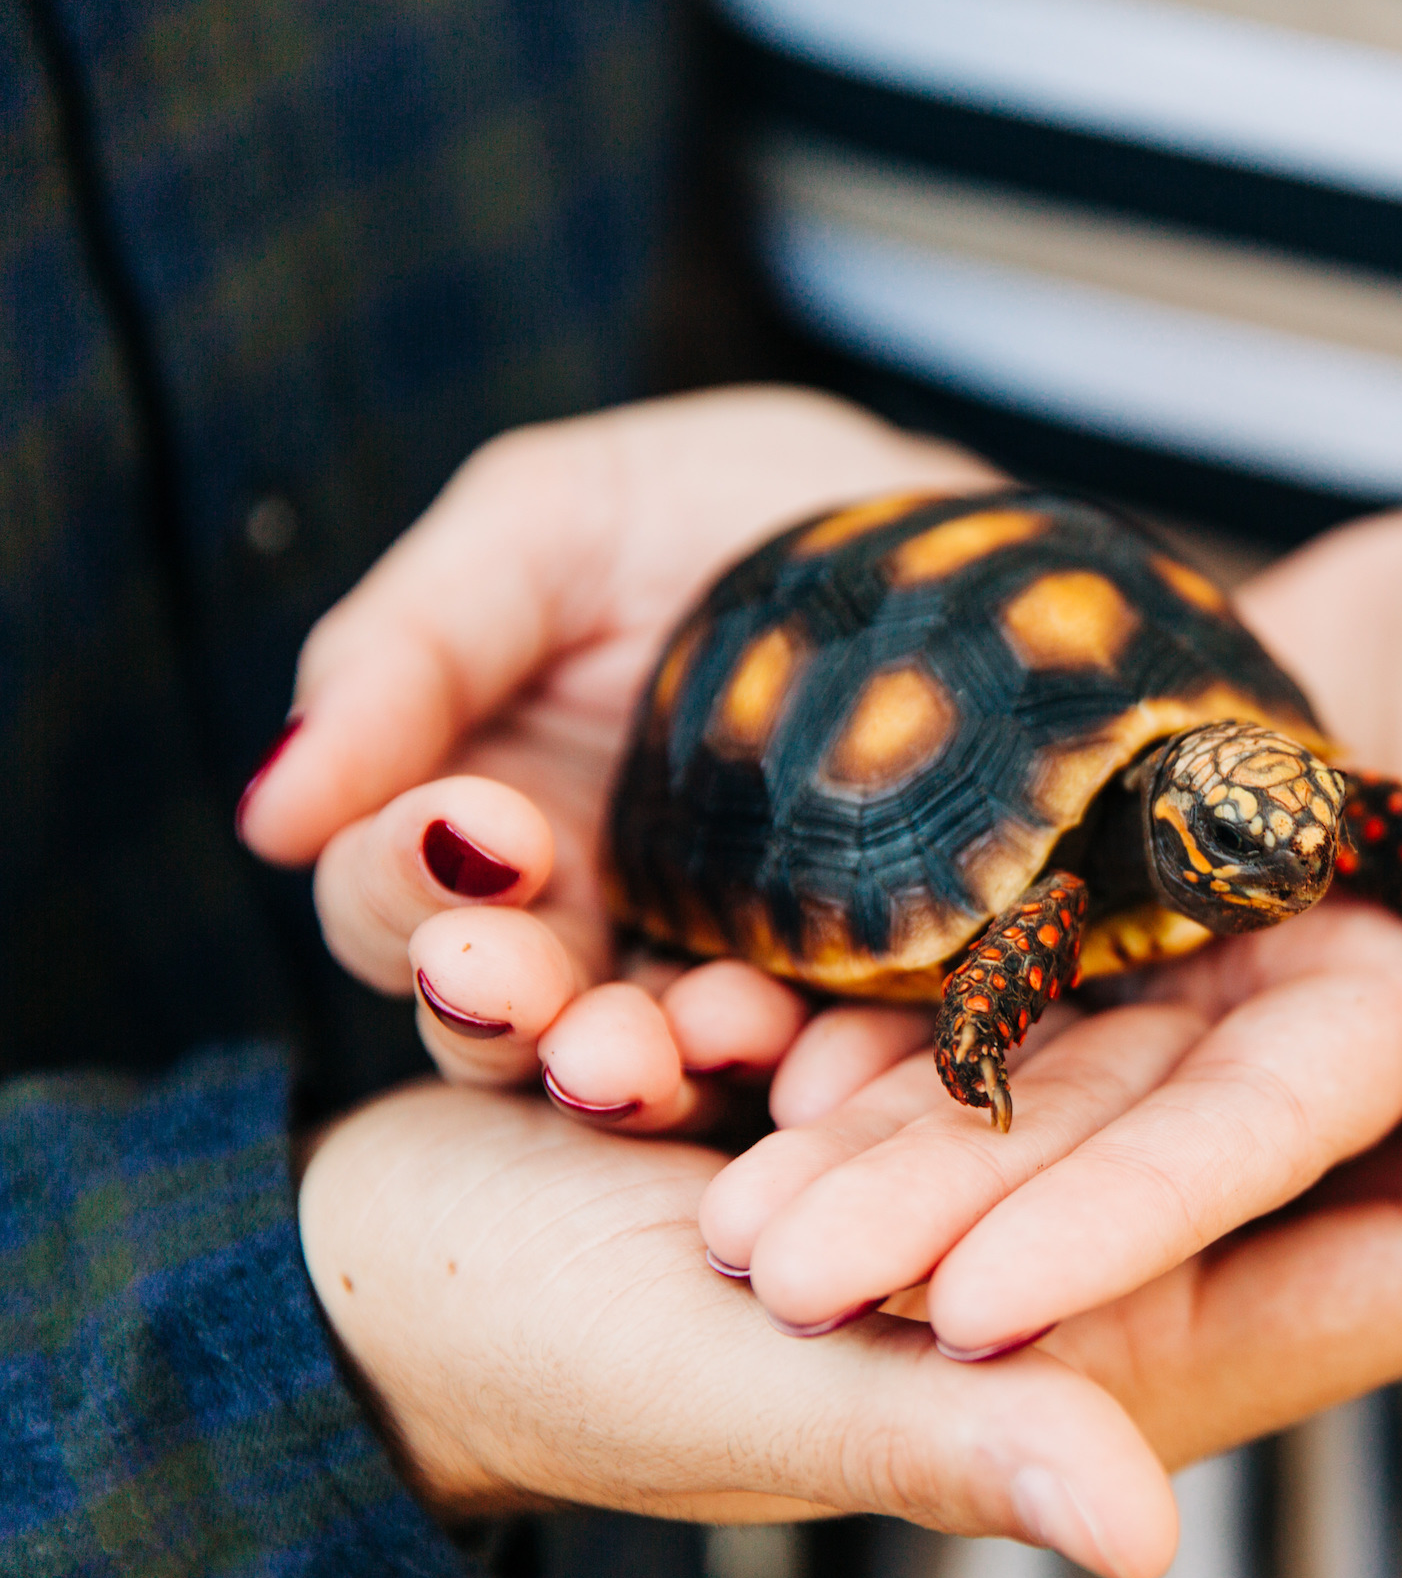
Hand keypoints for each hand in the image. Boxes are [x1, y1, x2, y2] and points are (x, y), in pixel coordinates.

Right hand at [236, 389, 998, 1126]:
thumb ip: (405, 650)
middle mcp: (591, 920)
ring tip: (663, 1046)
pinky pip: (813, 1072)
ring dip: (631, 1070)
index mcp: (489, 811)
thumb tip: (266, 812)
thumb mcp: (551, 525)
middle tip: (531, 995)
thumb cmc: (731, 505)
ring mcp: (721, 973)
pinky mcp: (860, 1005)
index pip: (394, 898)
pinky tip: (812, 1058)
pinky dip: (803, 1073)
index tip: (482, 829)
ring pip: (636, 1071)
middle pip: (496, 1016)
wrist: (959, 530)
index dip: (409, 883)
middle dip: (503, 1009)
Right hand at [300, 992, 1401, 1577]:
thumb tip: (1127, 1523)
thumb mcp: (743, 1402)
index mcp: (1145, 1352)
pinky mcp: (1021, 1066)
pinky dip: (1317, 886)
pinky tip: (1386, 781)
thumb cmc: (556, 1357)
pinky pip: (1218, 976)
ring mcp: (1100, 1158)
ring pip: (1347, 1035)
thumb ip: (944, 1442)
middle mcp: (1157, 1256)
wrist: (412, 1260)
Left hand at [704, 478, 1401, 1355]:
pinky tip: (732, 1031)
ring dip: (878, 1135)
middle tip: (769, 1280)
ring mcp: (1200, 949)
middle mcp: (1292, 1017)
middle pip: (1109, 1134)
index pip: (1269, 1143)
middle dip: (948, 1216)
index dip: (1131, 1222)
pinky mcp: (1123, 862)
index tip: (971, 1316)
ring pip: (1024, 1057)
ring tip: (721, 1207)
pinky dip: (878, 991)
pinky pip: (989, 935)